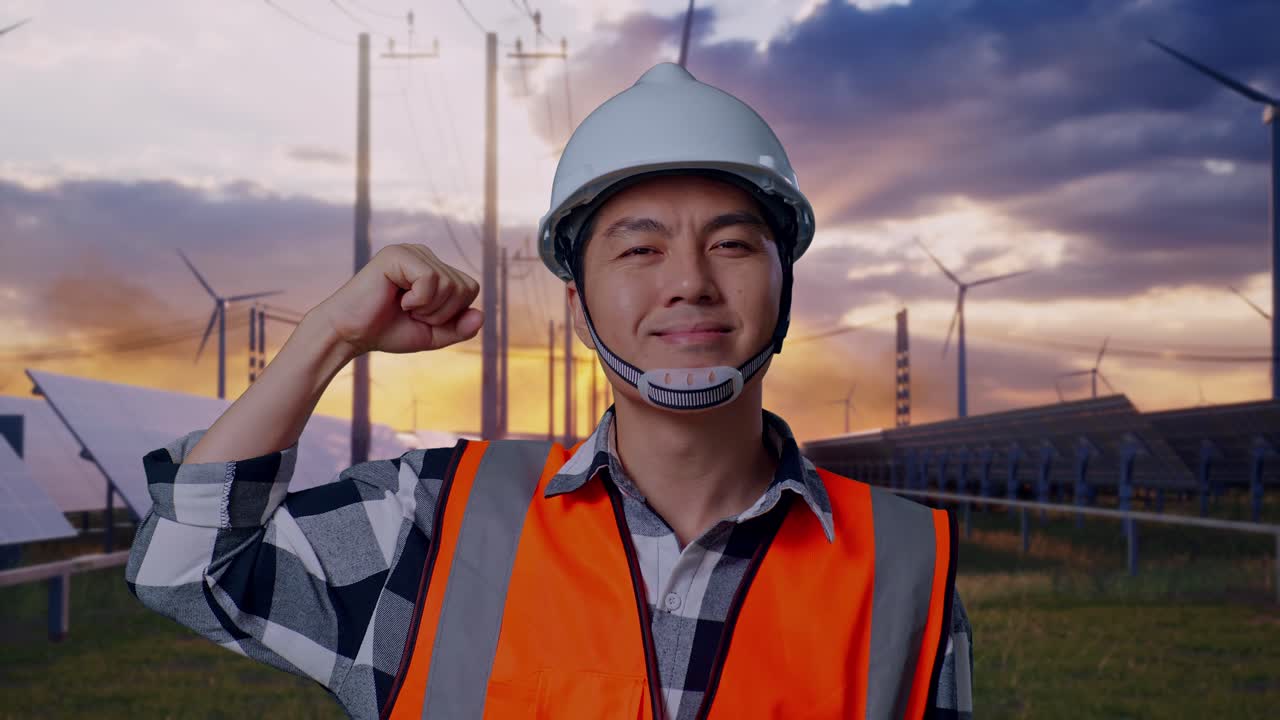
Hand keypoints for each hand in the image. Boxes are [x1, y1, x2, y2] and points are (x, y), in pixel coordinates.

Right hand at [312, 244, 482, 356]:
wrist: (350, 334)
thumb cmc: (388, 331)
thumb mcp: (433, 334)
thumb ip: (459, 328)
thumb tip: (481, 315)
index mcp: (435, 268)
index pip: (470, 289)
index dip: (452, 313)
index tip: (422, 317)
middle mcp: (425, 254)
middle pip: (464, 287)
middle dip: (442, 313)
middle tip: (411, 313)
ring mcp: (411, 251)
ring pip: (450, 285)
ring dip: (429, 308)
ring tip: (404, 307)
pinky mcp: (397, 254)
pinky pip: (431, 280)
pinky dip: (418, 300)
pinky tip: (398, 299)